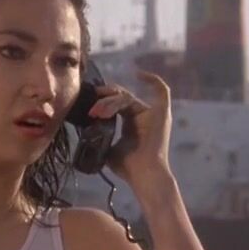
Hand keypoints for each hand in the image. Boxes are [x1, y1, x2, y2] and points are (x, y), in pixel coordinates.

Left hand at [87, 70, 171, 184]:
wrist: (143, 174)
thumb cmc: (128, 167)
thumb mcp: (107, 148)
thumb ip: (100, 135)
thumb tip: (86, 129)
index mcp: (130, 122)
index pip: (115, 103)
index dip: (103, 100)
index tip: (90, 101)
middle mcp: (142, 115)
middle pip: (120, 98)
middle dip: (104, 99)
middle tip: (92, 105)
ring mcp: (152, 114)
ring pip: (128, 98)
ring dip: (111, 103)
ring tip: (99, 112)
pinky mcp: (162, 113)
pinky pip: (161, 91)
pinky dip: (153, 80)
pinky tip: (139, 75)